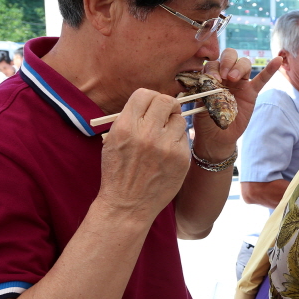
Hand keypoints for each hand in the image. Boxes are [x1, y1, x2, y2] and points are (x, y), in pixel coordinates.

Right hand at [99, 89, 189, 220]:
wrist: (127, 205)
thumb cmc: (118, 172)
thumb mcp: (113, 140)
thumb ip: (131, 118)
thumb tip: (151, 102)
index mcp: (126, 127)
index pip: (144, 94)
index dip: (150, 97)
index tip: (152, 105)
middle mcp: (147, 134)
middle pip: (167, 101)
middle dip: (167, 105)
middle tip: (166, 114)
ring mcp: (166, 147)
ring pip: (180, 119)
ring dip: (174, 124)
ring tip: (164, 138)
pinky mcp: (181, 159)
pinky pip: (185, 139)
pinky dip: (178, 142)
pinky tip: (167, 155)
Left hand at [191, 50, 282, 159]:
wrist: (216, 137)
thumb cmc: (206, 120)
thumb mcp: (201, 104)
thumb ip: (206, 90)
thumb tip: (211, 79)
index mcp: (211, 76)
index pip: (214, 63)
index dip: (214, 68)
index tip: (213, 79)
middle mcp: (226, 76)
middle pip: (230, 56)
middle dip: (228, 62)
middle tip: (225, 76)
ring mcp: (240, 84)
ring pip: (244, 64)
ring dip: (240, 67)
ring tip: (234, 78)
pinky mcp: (251, 93)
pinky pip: (262, 79)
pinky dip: (270, 69)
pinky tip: (278, 60)